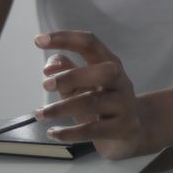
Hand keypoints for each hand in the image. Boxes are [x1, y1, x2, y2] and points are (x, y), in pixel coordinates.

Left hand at [33, 31, 157, 159]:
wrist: (134, 131)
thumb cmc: (104, 104)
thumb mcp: (84, 86)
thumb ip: (67, 73)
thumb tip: (50, 66)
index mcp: (109, 64)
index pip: (90, 44)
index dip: (66, 39)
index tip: (38, 40)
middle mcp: (121, 81)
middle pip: (104, 71)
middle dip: (73, 76)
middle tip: (45, 85)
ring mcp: (124, 105)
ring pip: (95, 102)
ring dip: (62, 107)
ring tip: (40, 114)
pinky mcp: (124, 128)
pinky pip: (94, 130)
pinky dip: (70, 132)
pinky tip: (53, 133)